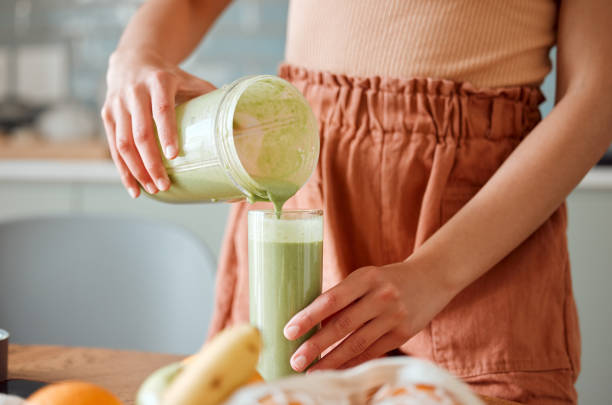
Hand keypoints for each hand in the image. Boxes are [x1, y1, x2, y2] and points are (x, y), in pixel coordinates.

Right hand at [101, 49, 214, 197]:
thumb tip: (243, 123)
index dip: (167, 133)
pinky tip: (134, 188)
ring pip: (123, 143)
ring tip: (152, 190)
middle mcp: (134, 92)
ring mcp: (117, 104)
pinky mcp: (107, 115)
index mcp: (159, 82)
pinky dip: (123, 169)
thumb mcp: (191, 80)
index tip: (174, 156)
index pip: (162, 110)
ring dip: (137, 170)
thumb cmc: (170, 77)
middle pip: (140, 133)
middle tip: (164, 185)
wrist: (132, 60)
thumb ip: (211, 97)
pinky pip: (113, 147)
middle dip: (151, 162)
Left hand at [283, 261, 457, 371]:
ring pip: (357, 344)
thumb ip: (343, 297)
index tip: (289, 332)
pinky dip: (352, 363)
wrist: (431, 278)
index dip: (308, 317)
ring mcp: (394, 316)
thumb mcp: (365, 278)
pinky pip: (372, 352)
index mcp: (366, 277)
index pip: (331, 300)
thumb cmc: (386, 279)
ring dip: (331, 361)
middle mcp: (381, 296)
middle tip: (295, 360)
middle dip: (316, 346)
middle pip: (342, 325)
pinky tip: (336, 371)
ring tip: (311, 371)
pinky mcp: (403, 334)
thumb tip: (312, 324)